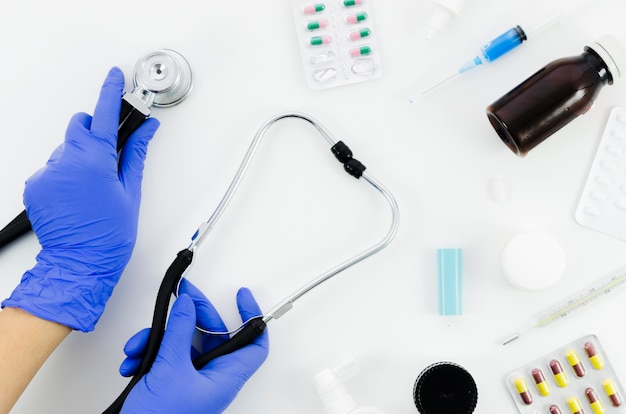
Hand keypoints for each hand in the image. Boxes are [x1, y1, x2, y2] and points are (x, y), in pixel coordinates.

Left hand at [1, 67, 159, 331]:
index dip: (111, 92)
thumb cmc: (109, 235)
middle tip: (108, 156)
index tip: (114, 77)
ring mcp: (47, 174)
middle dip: (95, 133)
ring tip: (92, 187)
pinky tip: (76, 195)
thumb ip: (135, 154)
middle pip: (79, 127)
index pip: (104, 115)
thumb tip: (146, 130)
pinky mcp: (36, 186)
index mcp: (95, 161)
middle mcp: (66, 162)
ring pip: (65, 148)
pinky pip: (52, 168)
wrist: (80, 263)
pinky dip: (64, 174)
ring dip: (79, 157)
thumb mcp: (130, 192)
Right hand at [119, 279, 268, 413]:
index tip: (241, 296)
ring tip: (141, 345)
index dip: (252, 317)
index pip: (254, 343)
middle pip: (213, 335)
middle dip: (193, 316)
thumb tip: (187, 305)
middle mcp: (212, 378)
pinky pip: (166, 357)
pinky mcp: (172, 384)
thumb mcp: (169, 369)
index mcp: (225, 377)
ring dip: (158, 339)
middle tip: (181, 298)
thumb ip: (178, 332)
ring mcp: (191, 381)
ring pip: (183, 344)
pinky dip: (148, 354)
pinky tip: (133, 361)